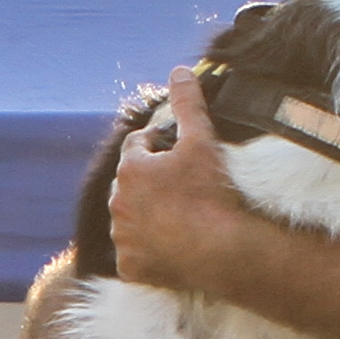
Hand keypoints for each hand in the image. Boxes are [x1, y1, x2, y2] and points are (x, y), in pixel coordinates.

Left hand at [104, 67, 251, 297]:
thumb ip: (188, 103)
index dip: (159, 143)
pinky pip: (136, 254)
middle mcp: (117, 204)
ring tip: (180, 215)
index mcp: (129, 170)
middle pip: (131, 182)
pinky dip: (149, 249)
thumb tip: (178, 70)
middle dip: (151, 179)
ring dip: (148, 213)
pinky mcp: (130, 268)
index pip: (138, 145)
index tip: (179, 151)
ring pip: (131, 218)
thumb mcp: (201, 140)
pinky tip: (172, 245)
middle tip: (183, 185)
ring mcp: (122, 239)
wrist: (222, 251)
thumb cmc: (211, 192)